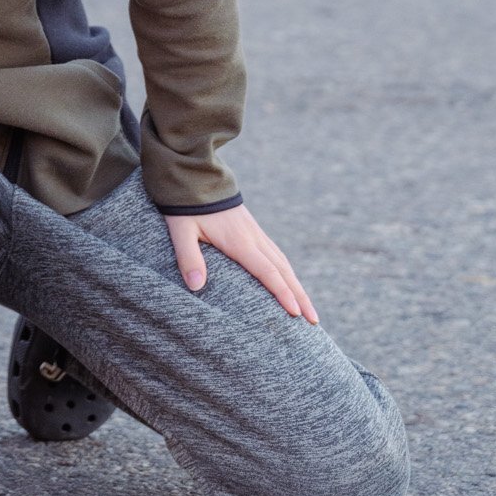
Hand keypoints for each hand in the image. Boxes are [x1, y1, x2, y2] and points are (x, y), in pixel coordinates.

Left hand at [163, 205, 317, 321]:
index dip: (282, 293)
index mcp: (239, 241)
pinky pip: (276, 255)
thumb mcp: (181, 230)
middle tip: (314, 321)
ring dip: (298, 286)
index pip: (267, 272)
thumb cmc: (186, 205)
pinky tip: (290, 282)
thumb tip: (196, 287)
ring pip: (283, 263)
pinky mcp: (253, 230)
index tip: (297, 313)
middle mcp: (254, 238)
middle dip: (300, 297)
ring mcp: (256, 233)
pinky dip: (287, 273)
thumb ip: (189, 257)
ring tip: (308, 309)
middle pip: (284, 271)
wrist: (195, 174)